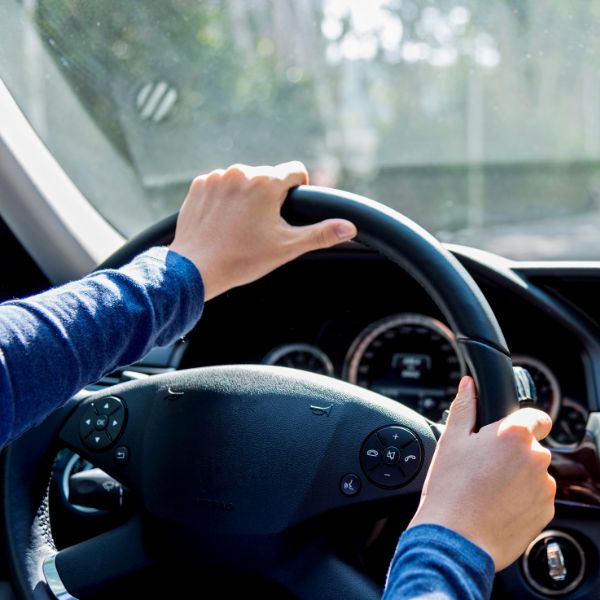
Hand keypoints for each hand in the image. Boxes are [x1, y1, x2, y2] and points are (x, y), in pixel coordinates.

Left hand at [169, 162, 356, 299]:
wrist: (196, 269)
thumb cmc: (243, 259)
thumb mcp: (287, 247)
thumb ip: (321, 233)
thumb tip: (350, 227)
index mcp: (265, 182)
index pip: (295, 171)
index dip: (298, 191)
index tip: (288, 211)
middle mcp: (240, 172)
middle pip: (268, 177)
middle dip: (270, 196)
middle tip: (262, 226)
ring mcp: (216, 177)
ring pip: (243, 180)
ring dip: (247, 196)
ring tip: (240, 226)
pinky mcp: (199, 186)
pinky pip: (220, 185)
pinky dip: (225, 199)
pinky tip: (223, 222)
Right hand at [408, 376, 555, 570]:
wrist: (456, 538)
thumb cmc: (450, 488)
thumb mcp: (451, 440)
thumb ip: (464, 406)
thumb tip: (468, 385)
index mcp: (514, 434)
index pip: (537, 417)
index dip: (521, 422)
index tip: (504, 434)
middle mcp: (536, 458)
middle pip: (531, 446)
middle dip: (512, 452)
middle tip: (483, 465)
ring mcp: (544, 487)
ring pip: (534, 472)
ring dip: (518, 475)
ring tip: (487, 488)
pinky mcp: (546, 513)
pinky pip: (536, 497)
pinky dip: (521, 498)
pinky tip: (496, 504)